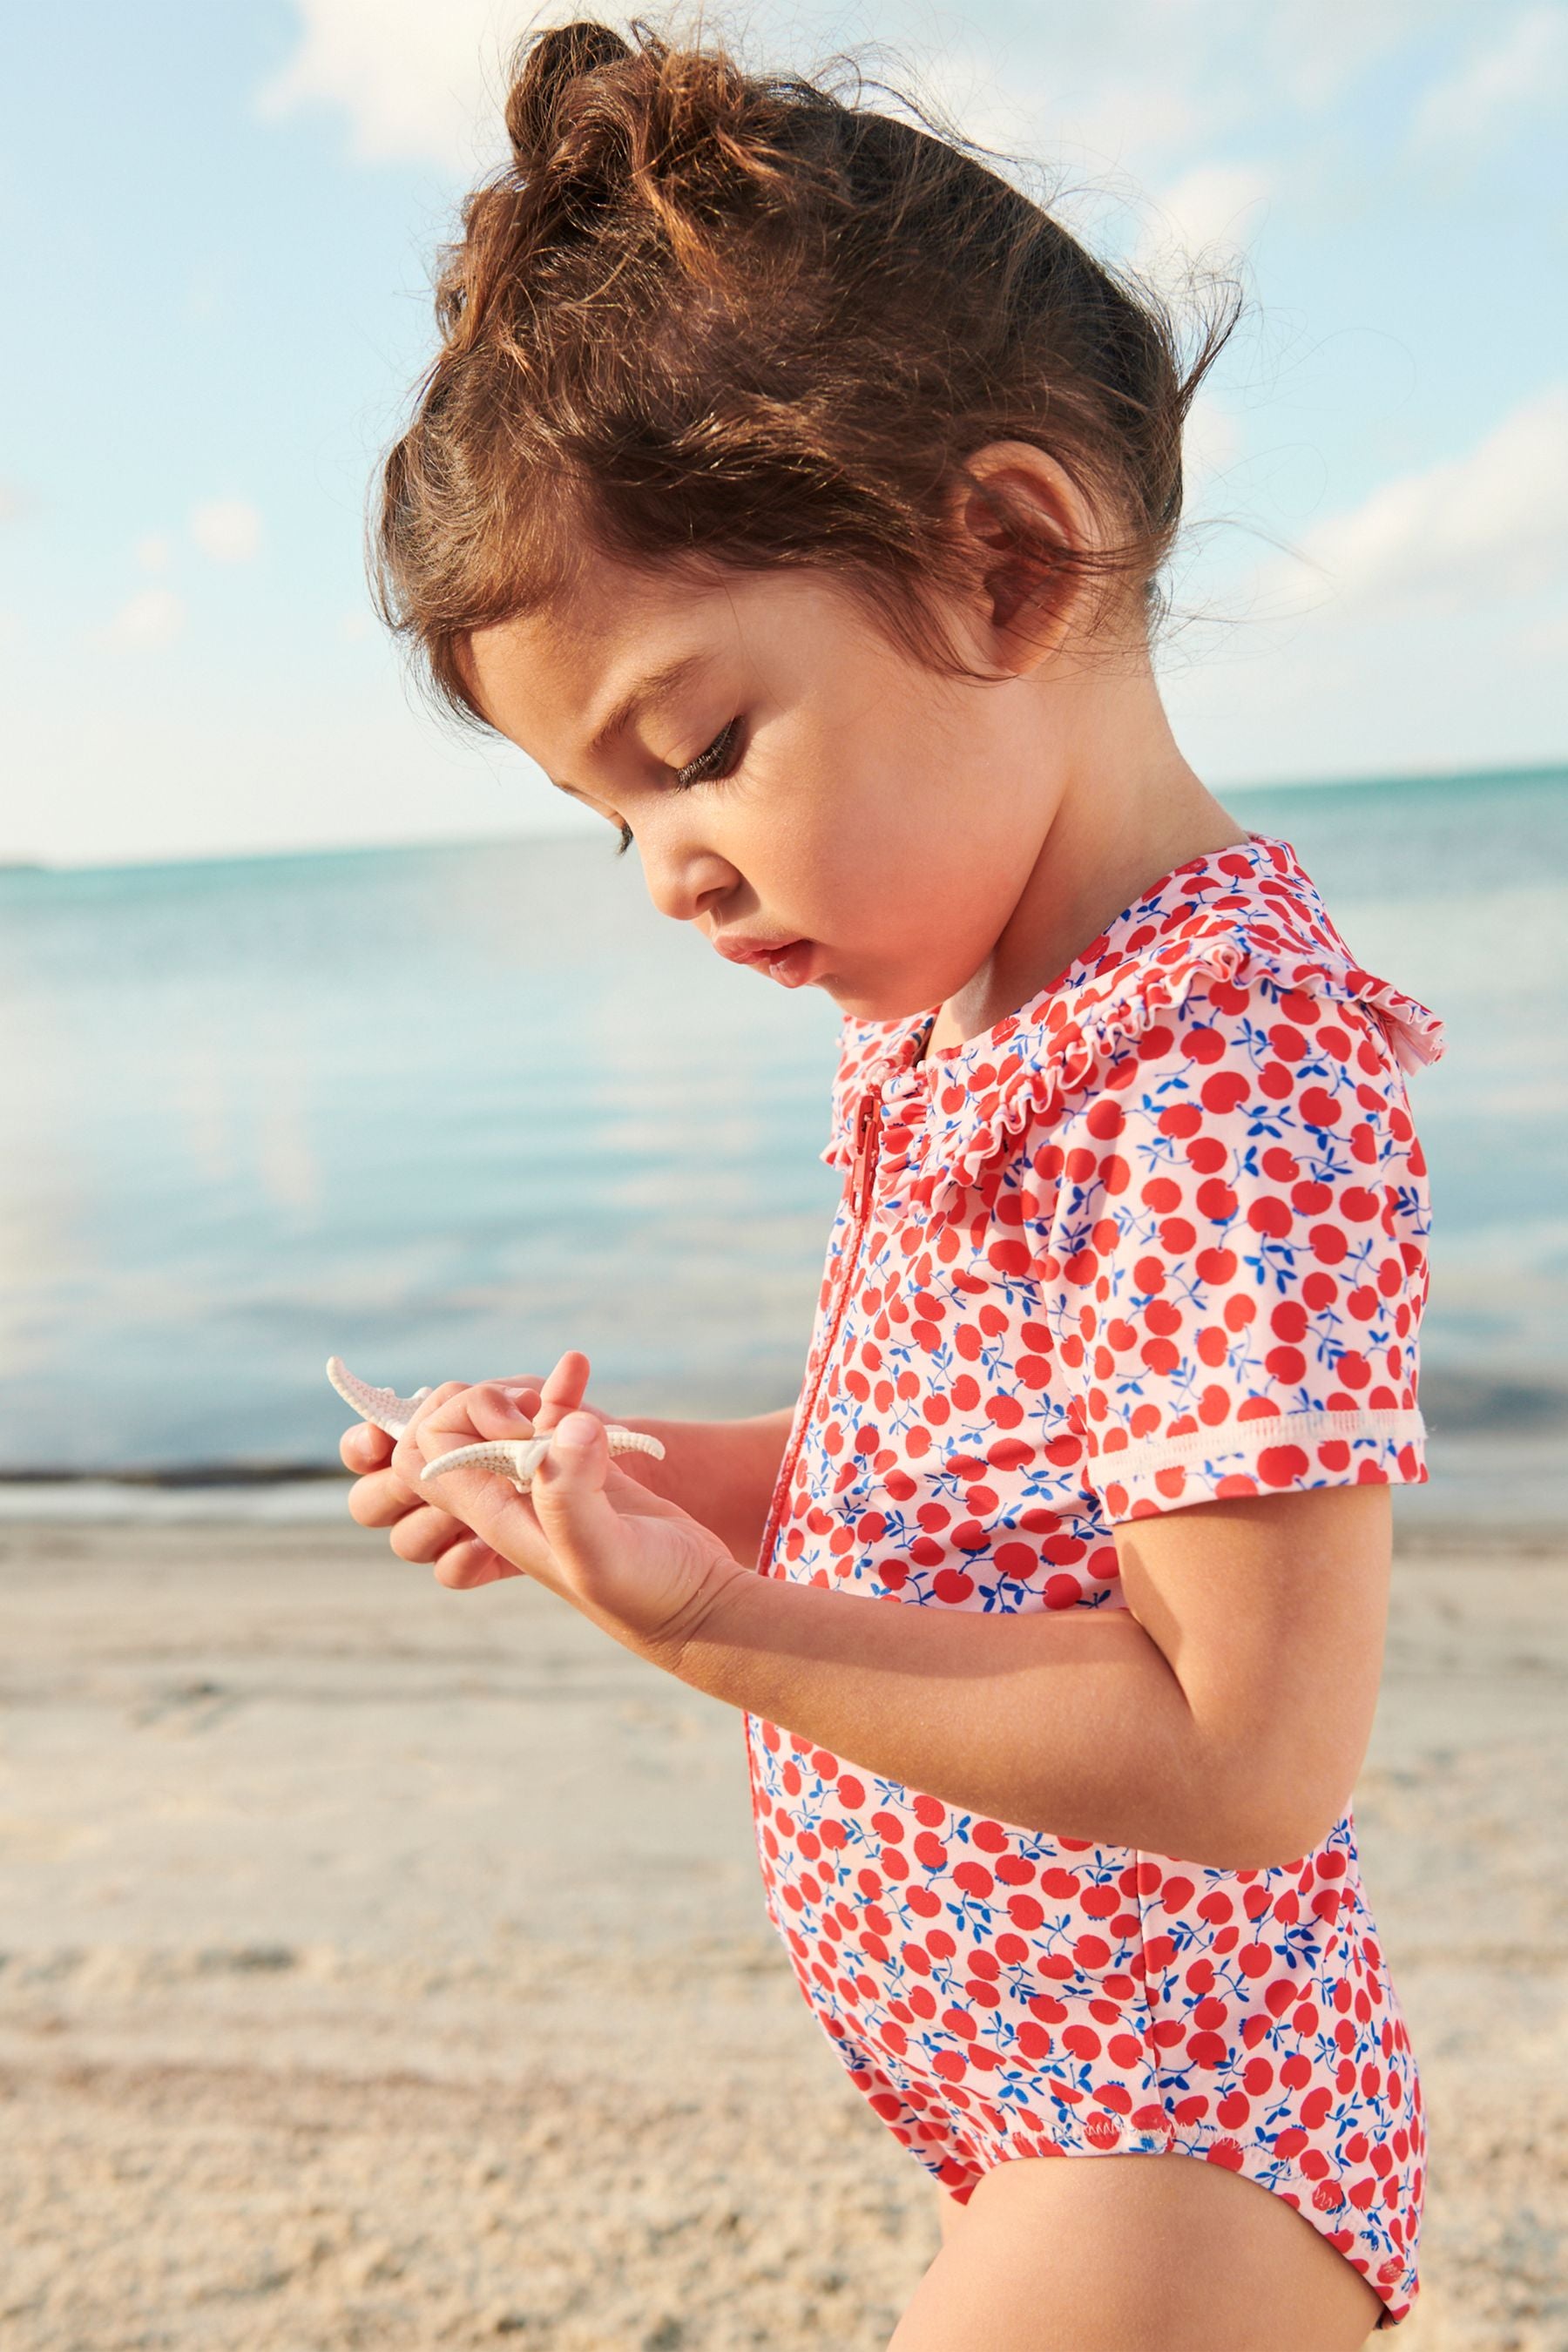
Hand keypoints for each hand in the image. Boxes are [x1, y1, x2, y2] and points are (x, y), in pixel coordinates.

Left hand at [339, 1351, 664, 1589]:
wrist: (696, 1602)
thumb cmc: (646, 1591)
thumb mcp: (602, 1553)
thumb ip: (571, 1495)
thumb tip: (564, 1427)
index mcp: (492, 1517)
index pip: (417, 1458)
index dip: (447, 1424)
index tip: (509, 1425)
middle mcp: (505, 1497)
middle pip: (439, 1433)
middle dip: (471, 1403)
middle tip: (525, 1414)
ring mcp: (540, 1479)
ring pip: (486, 1420)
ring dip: (512, 1393)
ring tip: (557, 1402)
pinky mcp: (578, 1464)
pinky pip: (541, 1414)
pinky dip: (553, 1387)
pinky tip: (577, 1371)